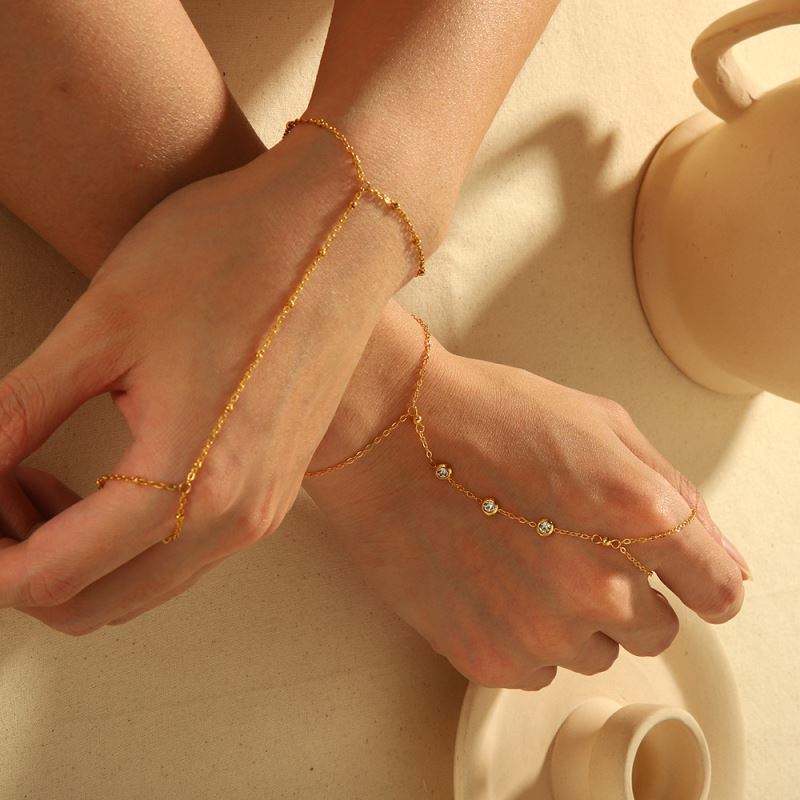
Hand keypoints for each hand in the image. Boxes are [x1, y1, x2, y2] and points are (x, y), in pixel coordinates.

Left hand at [0, 126, 414, 632]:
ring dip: (74, 554)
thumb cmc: (230, 257)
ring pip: (141, 586)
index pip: (49, 577)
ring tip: (38, 475)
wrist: (339, 229)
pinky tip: (111, 476)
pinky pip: (186, 553)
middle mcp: (235, 520)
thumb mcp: (103, 325)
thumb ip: (19, 409)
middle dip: (20, 563)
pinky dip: (128, 539)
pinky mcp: (278, 486)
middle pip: (94, 605)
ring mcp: (264, 509)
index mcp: (189, 486)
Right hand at [305, 317, 748, 688]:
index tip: (674, 572)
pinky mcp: (487, 656)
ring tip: (517, 556)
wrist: (384, 435)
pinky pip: (535, 668)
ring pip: (591, 652)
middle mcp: (596, 585)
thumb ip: (677, 494)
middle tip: (566, 542)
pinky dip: (520, 634)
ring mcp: (539, 628)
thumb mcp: (599, 424)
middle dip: (625, 591)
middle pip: (655, 630)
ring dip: (570, 616)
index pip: (719, 592)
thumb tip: (723, 564)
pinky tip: (488, 580)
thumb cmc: (487, 415)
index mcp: (639, 516)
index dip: (698, 580)